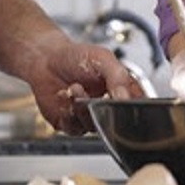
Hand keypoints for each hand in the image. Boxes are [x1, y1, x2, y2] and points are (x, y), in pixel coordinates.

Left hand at [27, 41, 144, 134]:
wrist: (47, 59)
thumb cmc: (77, 56)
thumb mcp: (103, 58)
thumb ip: (118, 77)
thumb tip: (125, 98)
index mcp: (122, 90)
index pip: (137, 106)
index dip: (132, 108)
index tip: (122, 100)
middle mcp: (108, 107)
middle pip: (116, 122)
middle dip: (104, 109)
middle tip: (97, 96)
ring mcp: (91, 117)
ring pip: (94, 126)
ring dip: (83, 108)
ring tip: (74, 87)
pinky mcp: (72, 124)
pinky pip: (75, 128)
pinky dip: (69, 113)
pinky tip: (64, 96)